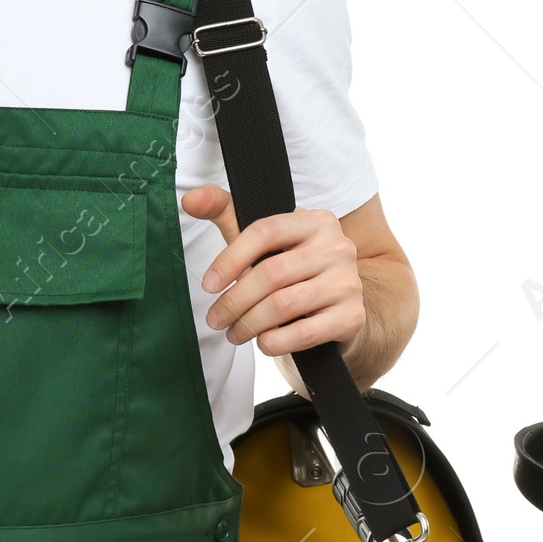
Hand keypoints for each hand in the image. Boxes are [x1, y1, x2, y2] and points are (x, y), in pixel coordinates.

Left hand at [182, 184, 363, 359]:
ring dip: (250, 324)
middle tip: (215, 319)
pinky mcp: (352, 317)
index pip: (265, 231)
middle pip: (271, 273)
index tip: (208, 285)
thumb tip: (190, 199)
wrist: (338, 311)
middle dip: (235, 301)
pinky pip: (304, 333)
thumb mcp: (262, 241)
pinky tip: (262, 342)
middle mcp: (337, 247)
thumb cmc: (293, 272)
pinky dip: (275, 341)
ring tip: (233, 333)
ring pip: (284, 305)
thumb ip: (226, 213)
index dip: (230, 259)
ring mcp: (348, 282)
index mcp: (314, 221)